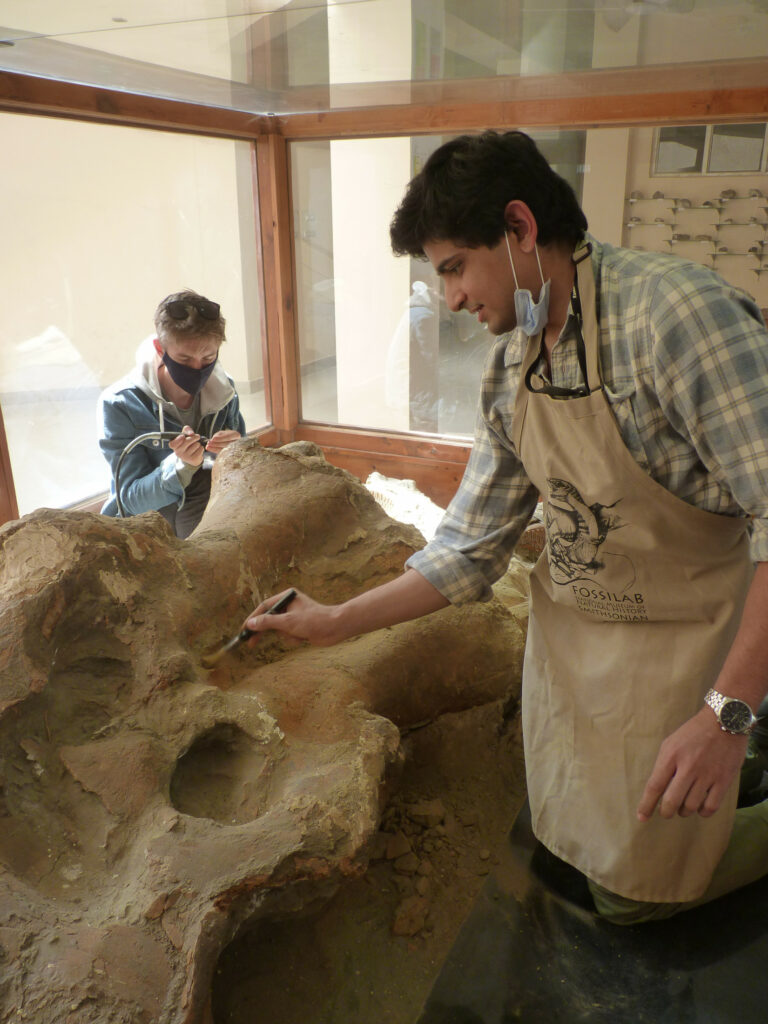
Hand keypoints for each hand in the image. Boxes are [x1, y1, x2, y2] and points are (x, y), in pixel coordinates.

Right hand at [169, 426, 203, 466]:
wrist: (192, 456)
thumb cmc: (187, 443)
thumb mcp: (185, 434)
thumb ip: (187, 430)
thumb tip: (191, 433)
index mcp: (174, 446)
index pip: (173, 444)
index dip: (178, 439)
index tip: (183, 436)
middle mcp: (178, 452)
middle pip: (187, 441)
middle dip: (194, 437)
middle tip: (197, 436)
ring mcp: (185, 457)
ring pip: (196, 444)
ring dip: (198, 443)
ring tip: (195, 445)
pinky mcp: (193, 459)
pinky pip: (200, 449)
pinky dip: (201, 448)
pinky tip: (198, 450)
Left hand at [205, 429, 240, 454]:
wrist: (230, 441)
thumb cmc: (225, 435)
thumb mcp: (222, 433)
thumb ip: (218, 435)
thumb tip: (213, 440)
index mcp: (236, 435)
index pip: (229, 437)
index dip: (221, 438)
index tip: (213, 439)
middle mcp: (237, 443)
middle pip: (226, 444)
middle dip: (217, 444)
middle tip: (209, 443)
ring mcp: (234, 449)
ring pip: (224, 449)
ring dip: (215, 448)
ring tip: (208, 446)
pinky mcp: (229, 454)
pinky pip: (222, 452)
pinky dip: (214, 450)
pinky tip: (209, 448)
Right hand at [244, 589, 346, 647]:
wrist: (335, 628)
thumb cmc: (314, 620)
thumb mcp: (288, 622)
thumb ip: (268, 622)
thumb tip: (250, 623)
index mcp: (287, 597)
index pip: (264, 607)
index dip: (253, 618)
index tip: (245, 629)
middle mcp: (289, 605)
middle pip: (269, 619)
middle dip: (264, 631)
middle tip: (251, 643)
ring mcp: (294, 616)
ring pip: (279, 630)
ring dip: (286, 636)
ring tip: (297, 635)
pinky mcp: (299, 627)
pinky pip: (288, 635)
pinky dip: (293, 639)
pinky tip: (303, 638)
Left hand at [637, 707, 747, 822]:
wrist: (723, 721)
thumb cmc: (693, 733)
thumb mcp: (671, 743)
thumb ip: (663, 764)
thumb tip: (657, 789)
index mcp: (671, 755)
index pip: (654, 786)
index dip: (646, 805)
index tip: (642, 817)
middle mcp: (688, 767)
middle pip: (671, 801)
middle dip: (665, 812)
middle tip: (665, 812)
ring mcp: (707, 774)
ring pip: (690, 806)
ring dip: (684, 811)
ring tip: (682, 808)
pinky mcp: (723, 780)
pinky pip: (711, 806)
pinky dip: (703, 812)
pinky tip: (700, 808)